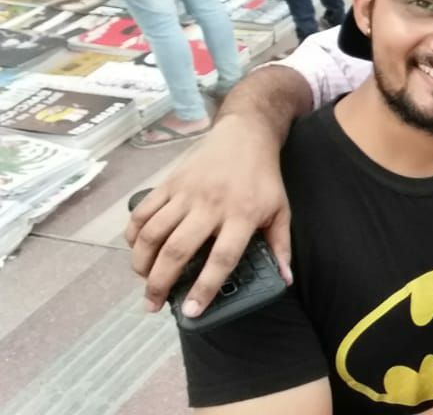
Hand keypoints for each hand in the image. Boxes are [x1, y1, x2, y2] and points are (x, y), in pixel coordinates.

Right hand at [125, 116, 292, 315]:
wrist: (245, 136)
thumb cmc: (264, 178)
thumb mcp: (281, 210)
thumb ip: (281, 246)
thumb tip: (285, 281)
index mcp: (243, 215)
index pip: (222, 258)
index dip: (205, 287)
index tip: (192, 312)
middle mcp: (211, 205)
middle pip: (177, 250)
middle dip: (160, 283)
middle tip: (153, 305)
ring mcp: (186, 192)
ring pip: (153, 232)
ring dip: (142, 263)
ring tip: (144, 282)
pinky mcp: (169, 182)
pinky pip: (143, 212)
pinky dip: (133, 234)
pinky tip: (136, 251)